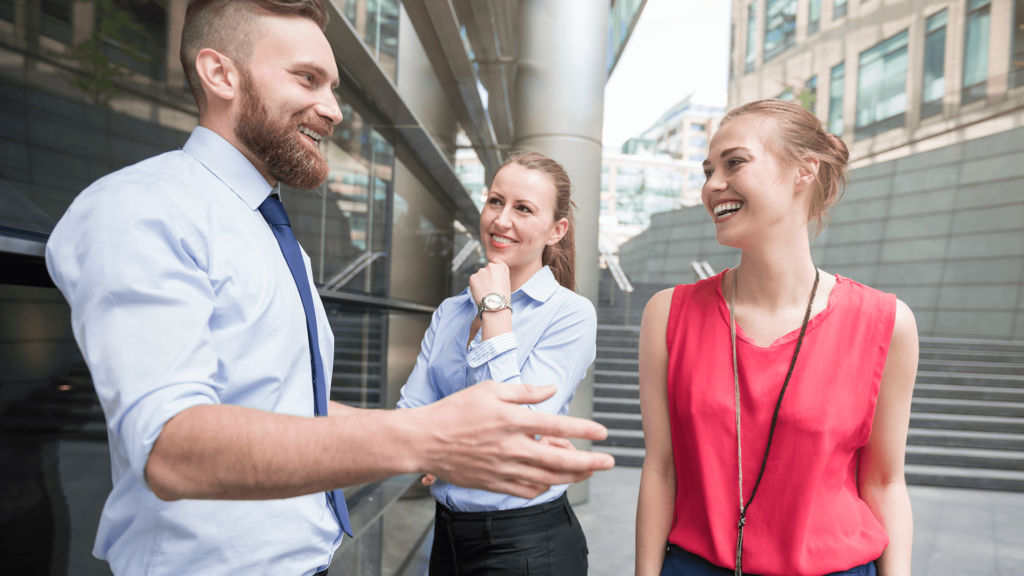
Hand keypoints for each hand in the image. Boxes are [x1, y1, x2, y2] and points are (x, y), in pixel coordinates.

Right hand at [411, 381, 613, 499]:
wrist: (425, 440)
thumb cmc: (455, 411)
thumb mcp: (490, 390)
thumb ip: (524, 391)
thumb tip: (550, 389)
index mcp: (513, 420)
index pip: (558, 427)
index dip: (585, 430)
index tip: (603, 432)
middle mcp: (512, 447)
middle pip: (561, 460)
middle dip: (590, 462)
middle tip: (609, 461)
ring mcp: (504, 468)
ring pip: (548, 478)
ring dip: (573, 477)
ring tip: (587, 472)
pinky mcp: (494, 483)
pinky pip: (527, 490)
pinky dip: (545, 487)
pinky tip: (553, 481)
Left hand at [469, 259, 511, 304]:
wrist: (495, 305)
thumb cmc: (503, 297)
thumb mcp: (506, 282)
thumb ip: (499, 275)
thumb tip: (493, 276)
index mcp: (502, 267)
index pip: (495, 261)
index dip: (494, 269)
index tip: (493, 275)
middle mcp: (491, 266)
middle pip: (487, 268)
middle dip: (487, 275)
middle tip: (489, 286)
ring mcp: (481, 271)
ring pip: (479, 275)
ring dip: (481, 281)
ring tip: (485, 291)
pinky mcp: (473, 277)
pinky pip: (473, 280)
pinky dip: (475, 285)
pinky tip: (480, 292)